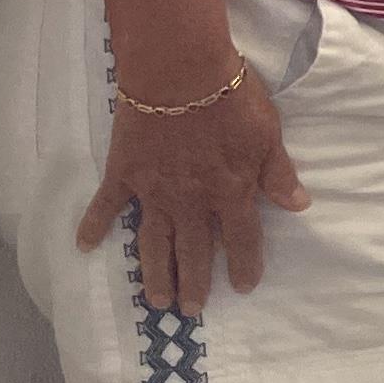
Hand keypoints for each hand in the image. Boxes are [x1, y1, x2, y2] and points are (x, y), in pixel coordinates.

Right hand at [75, 61, 309, 312]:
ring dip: (155, 273)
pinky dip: (93, 226)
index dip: (245, 265)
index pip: (242, 238)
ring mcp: (153, 191)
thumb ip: (278, 172)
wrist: (179, 72)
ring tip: (155, 300)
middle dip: (194, 283)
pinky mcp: (124, 173)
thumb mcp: (267, 134)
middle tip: (191, 310)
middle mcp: (191, 201)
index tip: (243, 287)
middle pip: (194, 251)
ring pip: (154, 242)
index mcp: (230, 191)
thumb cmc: (230, 98)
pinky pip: (106, 206)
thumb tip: (299, 206)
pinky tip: (84, 246)